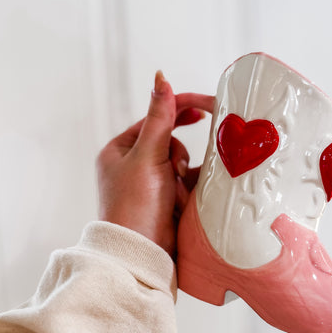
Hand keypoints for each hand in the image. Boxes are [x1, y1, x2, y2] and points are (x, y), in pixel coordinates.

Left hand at [96, 71, 213, 255]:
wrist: (140, 253)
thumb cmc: (136, 205)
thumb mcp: (147, 157)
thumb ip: (160, 119)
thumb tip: (161, 79)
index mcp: (121, 150)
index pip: (156, 118)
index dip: (182, 109)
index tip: (210, 105)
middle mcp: (135, 165)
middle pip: (172, 141)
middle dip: (179, 156)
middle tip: (176, 171)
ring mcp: (152, 184)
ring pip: (183, 163)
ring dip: (184, 176)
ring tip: (175, 195)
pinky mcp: (167, 200)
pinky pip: (187, 182)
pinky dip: (190, 188)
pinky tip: (187, 198)